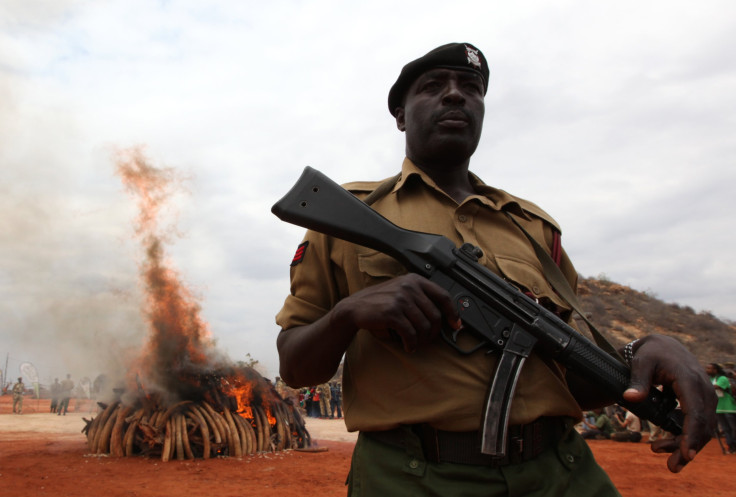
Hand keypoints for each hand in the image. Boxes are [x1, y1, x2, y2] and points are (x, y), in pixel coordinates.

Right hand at [330, 273, 461, 352]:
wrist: (354, 308)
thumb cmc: (380, 303)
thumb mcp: (401, 292)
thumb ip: (421, 299)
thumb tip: (446, 317)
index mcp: (415, 280)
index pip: (443, 295)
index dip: (453, 312)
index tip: (456, 325)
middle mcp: (409, 287)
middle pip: (435, 316)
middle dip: (434, 333)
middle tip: (427, 340)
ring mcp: (401, 299)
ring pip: (424, 327)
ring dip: (421, 341)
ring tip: (415, 344)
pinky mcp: (392, 312)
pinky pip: (410, 333)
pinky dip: (411, 344)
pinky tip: (408, 346)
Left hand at [622, 335, 716, 472]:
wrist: (664, 345)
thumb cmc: (651, 353)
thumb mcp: (640, 362)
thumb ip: (637, 381)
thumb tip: (630, 399)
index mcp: (688, 379)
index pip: (695, 411)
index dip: (691, 434)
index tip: (687, 454)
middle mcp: (702, 389)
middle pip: (703, 424)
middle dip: (688, 447)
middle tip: (671, 466)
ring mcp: (705, 395)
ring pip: (704, 426)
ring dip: (687, 444)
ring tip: (666, 458)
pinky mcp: (701, 401)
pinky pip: (699, 422)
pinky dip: (688, 436)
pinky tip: (670, 445)